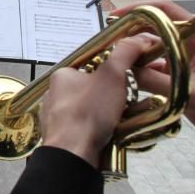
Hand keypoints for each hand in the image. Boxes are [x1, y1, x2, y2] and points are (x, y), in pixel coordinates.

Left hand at [40, 40, 143, 167]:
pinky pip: (90, 129)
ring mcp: (60, 119)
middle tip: (132, 100)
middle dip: (117, 95)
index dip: (115, 70)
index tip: (131, 77)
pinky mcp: (67, 138)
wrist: (73, 155)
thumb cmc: (87, 114)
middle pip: (95, 89)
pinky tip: (118, 132)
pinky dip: (106, 130)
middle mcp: (57, 96)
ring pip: (94, 110)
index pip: (93, 65)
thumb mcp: (112, 74)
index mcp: (63, 76)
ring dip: (114, 113)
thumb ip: (125, 53)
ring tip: (129, 117)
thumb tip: (138, 38)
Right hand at [111, 0, 194, 150]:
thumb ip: (152, 79)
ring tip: (116, 56)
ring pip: (159, 43)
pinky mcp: (189, 68)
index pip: (166, 11)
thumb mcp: (186, 94)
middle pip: (159, 25)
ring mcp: (193, 53)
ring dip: (139, 49)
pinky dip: (147, 64)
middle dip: (134, 30)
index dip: (138, 10)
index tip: (115, 18)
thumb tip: (122, 67)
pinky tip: (131, 73)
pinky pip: (163, 59)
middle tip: (109, 39)